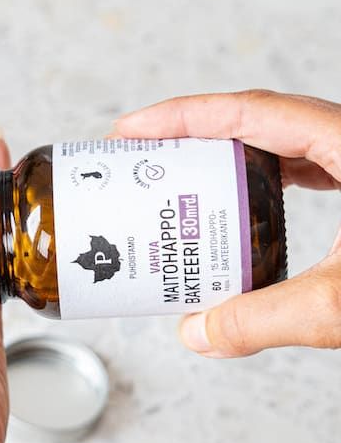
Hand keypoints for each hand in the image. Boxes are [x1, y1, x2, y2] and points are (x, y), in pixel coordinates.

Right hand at [116, 89, 340, 356]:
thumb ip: (267, 318)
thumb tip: (200, 332)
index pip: (247, 110)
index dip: (181, 115)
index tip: (133, 128)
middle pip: (257, 118)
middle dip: (193, 131)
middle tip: (145, 153)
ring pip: (284, 140)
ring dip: (229, 153)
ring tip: (183, 176)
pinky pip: (310, 165)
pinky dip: (268, 178)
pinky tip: (253, 202)